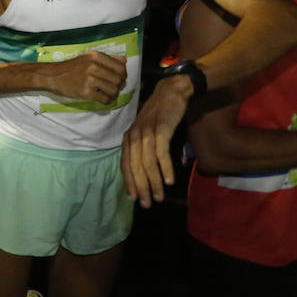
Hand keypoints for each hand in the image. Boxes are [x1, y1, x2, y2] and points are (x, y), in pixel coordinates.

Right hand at [45, 51, 126, 103]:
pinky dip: (107, 101)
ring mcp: (89, 79)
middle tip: (114, 88)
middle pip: (119, 79)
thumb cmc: (71, 68)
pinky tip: (104, 100)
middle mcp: (93, 66)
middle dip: (119, 86)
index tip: (119, 79)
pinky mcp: (85, 91)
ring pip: (113, 90)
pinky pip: (104, 99)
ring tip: (109, 94)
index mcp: (95, 56)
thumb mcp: (87, 57)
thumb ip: (106, 58)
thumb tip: (124, 61)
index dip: (123, 75)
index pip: (120, 67)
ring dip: (114, 94)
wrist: (52, 76)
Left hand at [120, 74, 191, 206]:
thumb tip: (147, 172)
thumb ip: (144, 150)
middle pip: (135, 167)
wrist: (171, 93)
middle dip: (141, 188)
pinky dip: (165, 168)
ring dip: (154, 183)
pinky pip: (161, 153)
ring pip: (148, 163)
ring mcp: (147, 133)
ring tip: (159, 197)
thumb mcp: (147, 133)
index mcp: (128, 138)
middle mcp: (134, 136)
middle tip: (147, 204)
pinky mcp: (161, 130)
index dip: (129, 183)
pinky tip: (169, 181)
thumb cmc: (159, 115)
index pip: (125, 165)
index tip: (133, 198)